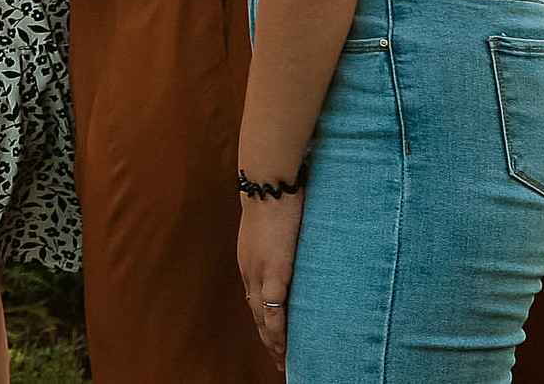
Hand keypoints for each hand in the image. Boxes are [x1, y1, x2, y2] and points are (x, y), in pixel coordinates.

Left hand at [237, 191, 302, 359]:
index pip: (254, 298)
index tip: (270, 336)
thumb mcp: (272, 225)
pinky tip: (284, 346)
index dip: (262, 319)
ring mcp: (260, 273)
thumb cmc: (275, 197)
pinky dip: (277, 330)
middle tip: (279, 359)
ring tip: (283, 359)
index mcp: (249, 260)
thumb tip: (294, 243)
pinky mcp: (274, 273)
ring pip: (262, 317)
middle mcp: (250, 270)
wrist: (268, 184)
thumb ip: (280, 240)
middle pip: (255, 313)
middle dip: (266, 338)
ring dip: (272, 340)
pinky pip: (274, 311)